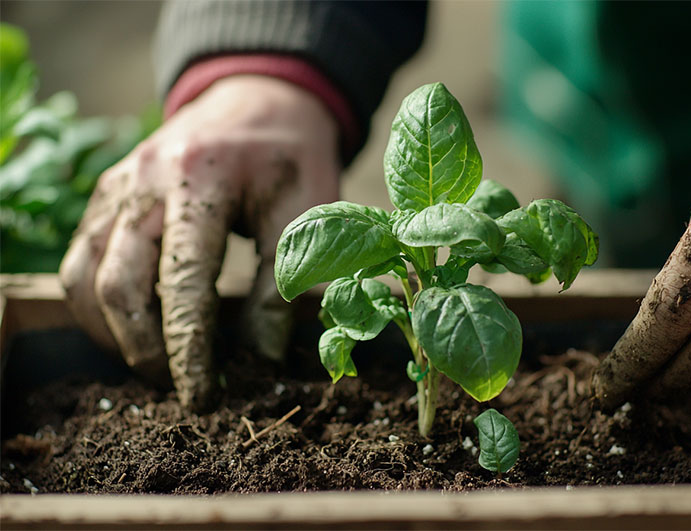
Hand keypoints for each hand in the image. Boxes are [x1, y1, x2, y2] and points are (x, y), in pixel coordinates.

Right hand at [59, 76, 339, 409]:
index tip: (203, 396)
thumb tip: (263, 363)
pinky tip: (132, 328)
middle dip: (144, 351)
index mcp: (199, 179)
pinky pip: (79, 263)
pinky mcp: (105, 198)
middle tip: (179, 389)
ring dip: (113, 336)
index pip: (182, 279)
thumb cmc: (290, 156)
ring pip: (82, 280)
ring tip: (155, 364)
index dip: (188, 348)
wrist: (257, 101)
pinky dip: (97, 308)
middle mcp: (142, 182)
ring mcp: (116, 188)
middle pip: (116, 286)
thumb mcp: (308, 210)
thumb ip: (283, 283)